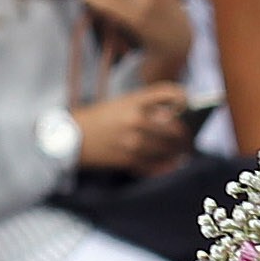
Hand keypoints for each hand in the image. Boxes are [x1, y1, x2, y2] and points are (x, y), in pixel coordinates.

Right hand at [72, 83, 193, 174]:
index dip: (183, 97)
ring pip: (169, 149)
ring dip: (178, 152)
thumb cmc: (97, 118)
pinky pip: (157, 166)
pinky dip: (167, 167)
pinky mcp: (129, 159)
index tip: (188, 104)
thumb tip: (174, 115)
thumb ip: (144, 107)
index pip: (168, 93)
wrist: (71, 136)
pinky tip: (170, 164)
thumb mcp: (119, 103)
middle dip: (184, 134)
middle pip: (175, 127)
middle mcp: (136, 120)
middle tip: (186, 137)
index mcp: (133, 101)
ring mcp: (134, 141)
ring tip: (180, 152)